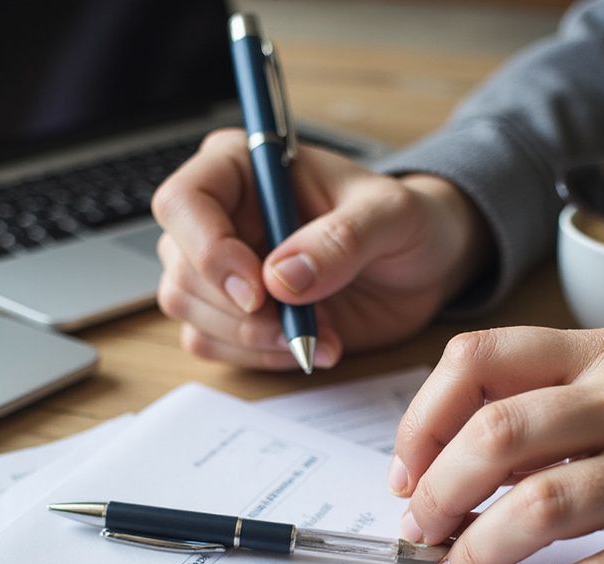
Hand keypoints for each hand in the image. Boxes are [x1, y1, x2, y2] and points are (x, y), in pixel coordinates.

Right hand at [152, 129, 491, 369]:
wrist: (423, 269)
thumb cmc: (406, 224)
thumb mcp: (391, 217)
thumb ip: (341, 240)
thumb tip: (281, 278)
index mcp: (242, 167)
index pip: (183, 202)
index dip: (208, 251)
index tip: (258, 292)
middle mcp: (220, 216)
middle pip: (181, 268)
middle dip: (238, 312)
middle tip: (299, 326)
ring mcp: (222, 269)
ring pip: (189, 312)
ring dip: (251, 338)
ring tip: (318, 336)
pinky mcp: (234, 314)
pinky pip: (212, 344)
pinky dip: (258, 356)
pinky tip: (307, 345)